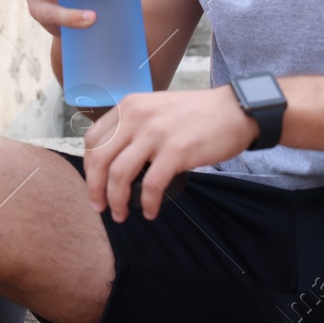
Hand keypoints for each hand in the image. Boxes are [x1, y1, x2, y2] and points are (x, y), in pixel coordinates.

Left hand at [83, 87, 257, 221]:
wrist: (235, 110)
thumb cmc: (196, 114)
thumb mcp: (155, 108)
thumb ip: (134, 124)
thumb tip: (113, 156)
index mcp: (128, 106)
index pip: (92, 140)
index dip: (88, 167)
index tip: (94, 185)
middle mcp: (137, 116)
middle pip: (99, 159)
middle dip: (94, 189)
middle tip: (100, 207)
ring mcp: (156, 133)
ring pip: (119, 174)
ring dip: (116, 201)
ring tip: (120, 215)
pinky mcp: (177, 150)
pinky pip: (151, 185)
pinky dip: (147, 204)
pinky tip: (150, 212)